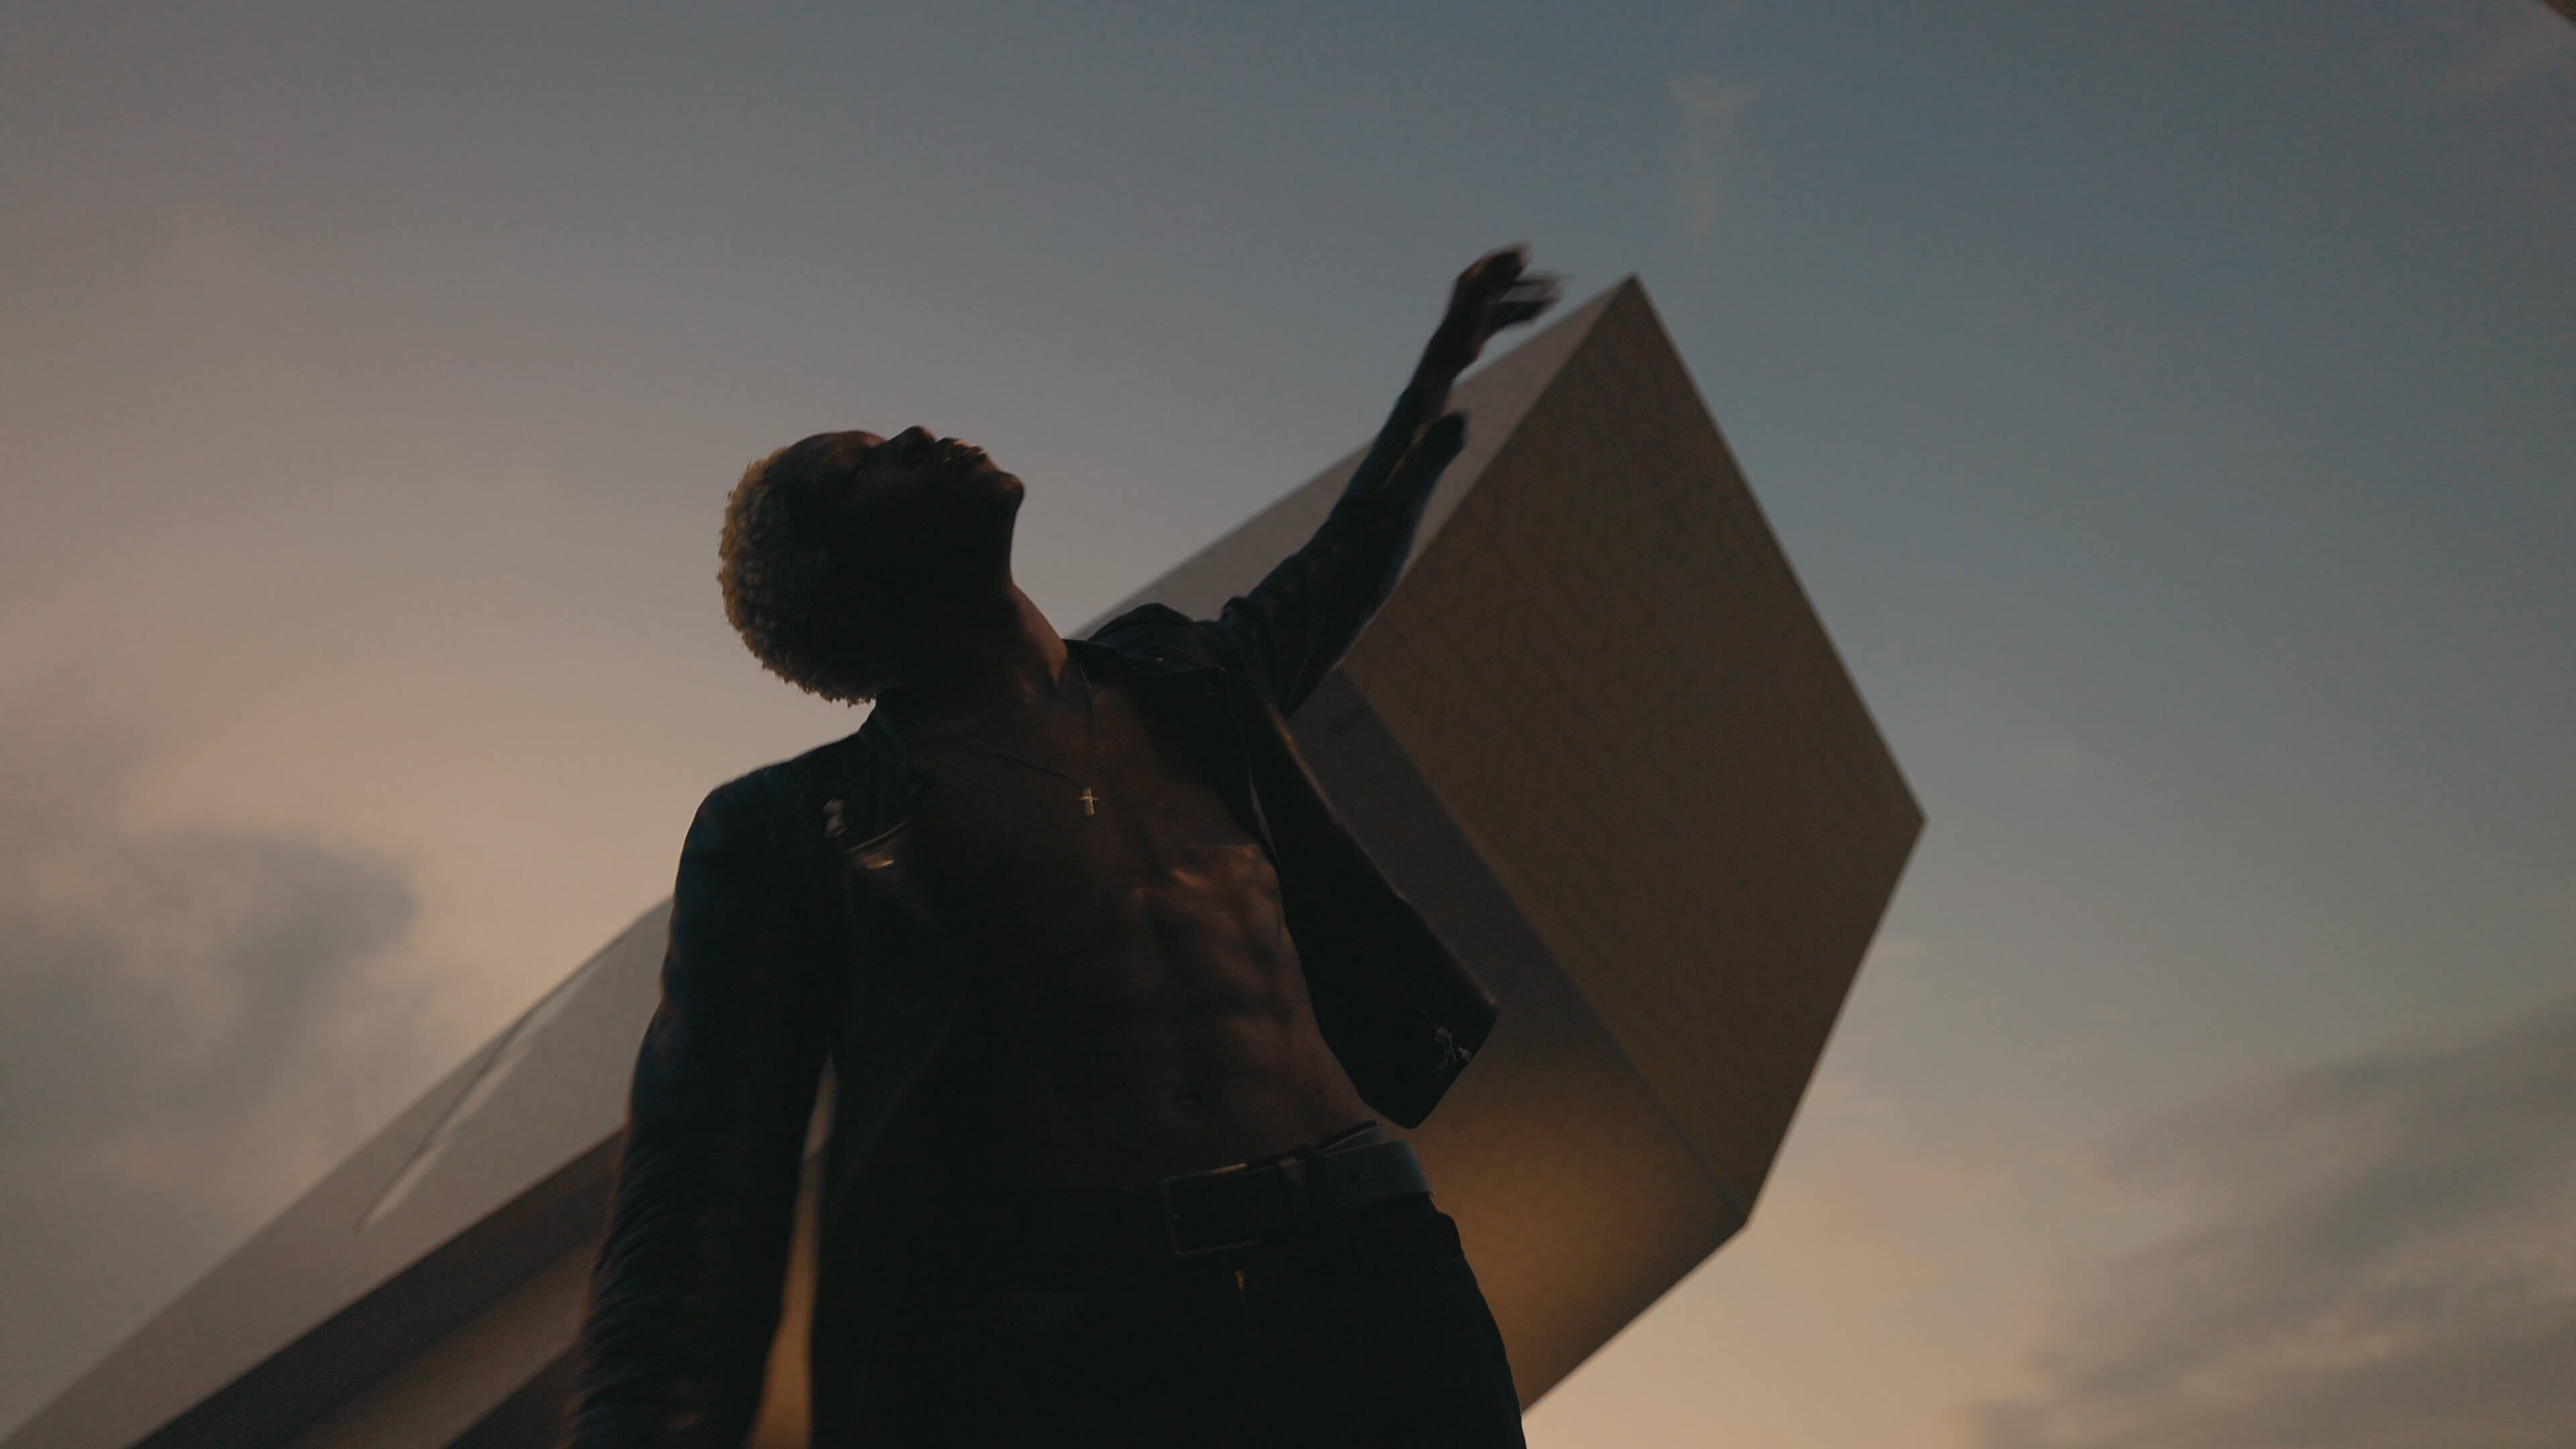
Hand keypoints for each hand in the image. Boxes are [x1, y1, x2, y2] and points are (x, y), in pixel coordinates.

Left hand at [1419, 246, 1561, 383]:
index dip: (1510, 253)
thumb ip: (1502, 273)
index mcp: (1468, 279)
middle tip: (1552, 279)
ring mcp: (1483, 310)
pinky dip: (1526, 314)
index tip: (1528, 249)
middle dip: (1531, 281)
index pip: (1491, 260)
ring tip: (1555, 298)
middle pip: (1508, 282)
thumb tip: (1523, 258)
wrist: (1451, 352)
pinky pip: (1511, 317)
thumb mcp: (1482, 291)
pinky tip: (1542, 313)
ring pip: (1514, 301)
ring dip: (1534, 299)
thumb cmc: (1462, 319)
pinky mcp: (1488, 327)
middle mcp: (1476, 293)